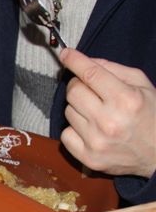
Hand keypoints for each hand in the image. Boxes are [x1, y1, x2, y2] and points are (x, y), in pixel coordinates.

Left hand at [60, 48, 155, 178]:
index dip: (74, 61)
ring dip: (78, 109)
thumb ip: (114, 69)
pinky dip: (75, 130)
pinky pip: (65, 134)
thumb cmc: (151, 116)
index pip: (90, 74)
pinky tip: (91, 131)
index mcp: (126, 100)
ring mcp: (96, 141)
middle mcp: (109, 121)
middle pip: (73, 92)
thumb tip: (85, 61)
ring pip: (68, 112)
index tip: (66, 54)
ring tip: (97, 114)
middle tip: (89, 90)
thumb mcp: (142, 86)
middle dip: (78, 86)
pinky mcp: (87, 157)